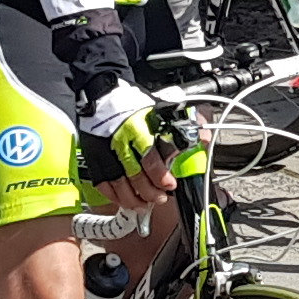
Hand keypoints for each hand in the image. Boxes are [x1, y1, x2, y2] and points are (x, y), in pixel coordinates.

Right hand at [73, 82, 179, 210]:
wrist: (101, 95)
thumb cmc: (132, 104)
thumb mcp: (159, 110)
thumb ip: (181, 126)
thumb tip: (204, 138)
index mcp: (139, 127)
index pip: (150, 156)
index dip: (161, 175)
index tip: (170, 185)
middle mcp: (121, 140)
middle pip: (135, 175)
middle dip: (150, 192)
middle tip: (161, 198)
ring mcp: (105, 151)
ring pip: (119, 184)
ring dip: (133, 199)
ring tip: (145, 204)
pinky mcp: (94, 157)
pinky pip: (103, 184)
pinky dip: (114, 196)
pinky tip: (125, 200)